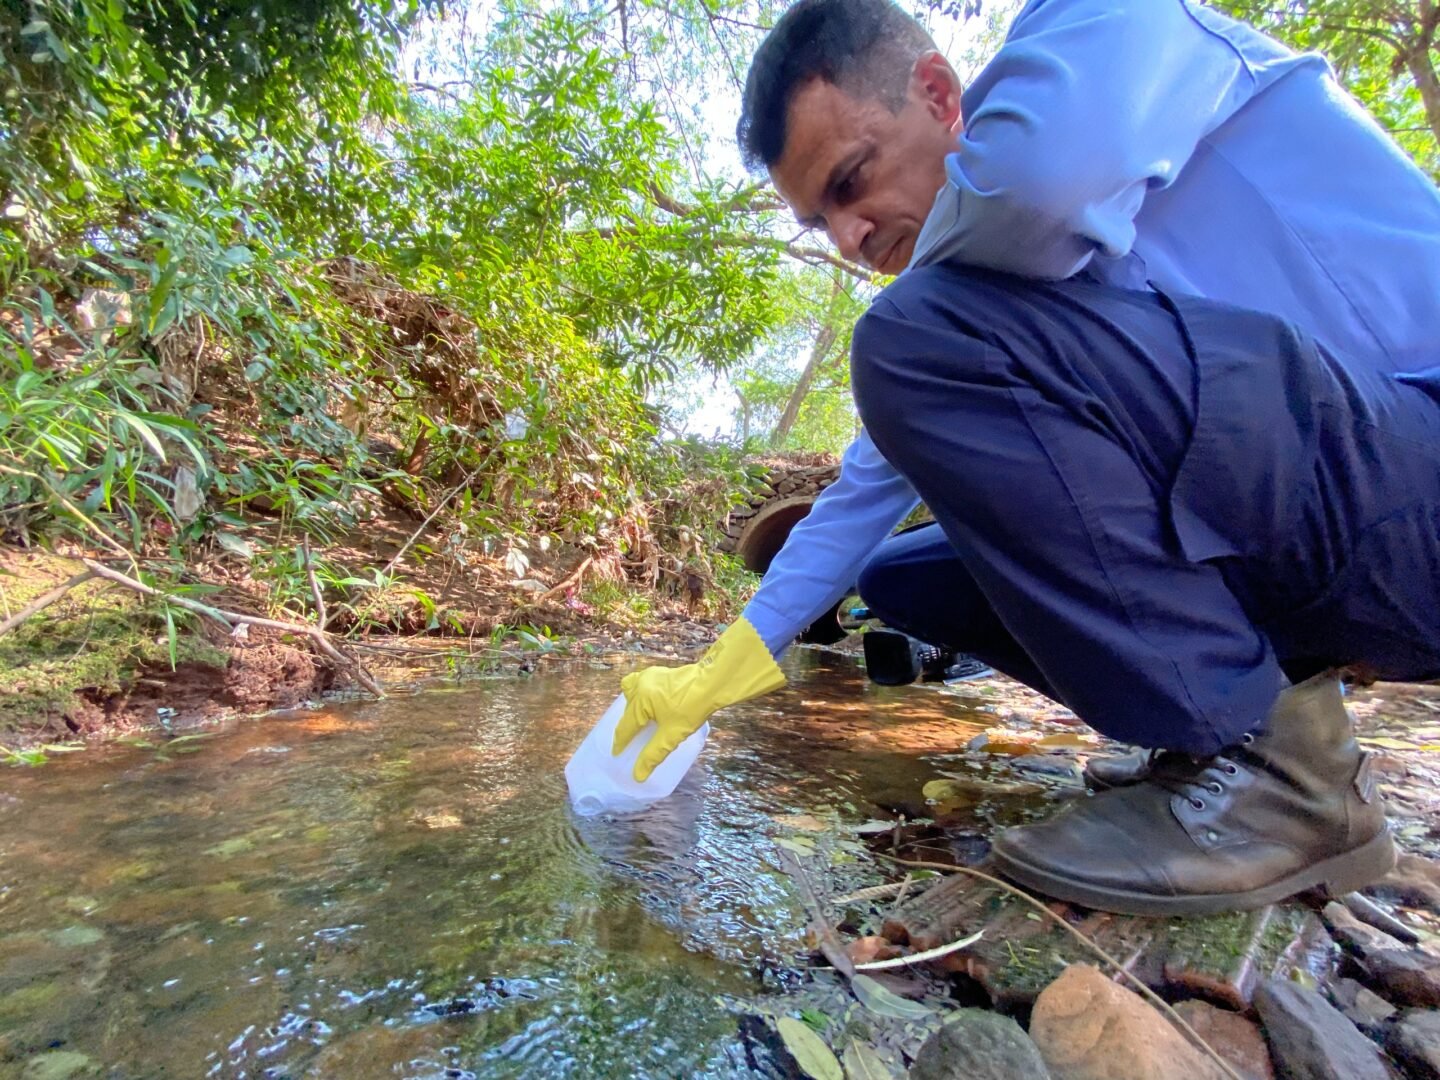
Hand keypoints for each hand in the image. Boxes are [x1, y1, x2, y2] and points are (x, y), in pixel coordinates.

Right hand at [612, 617, 784, 781]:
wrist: (712, 683)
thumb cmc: (693, 708)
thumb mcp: (672, 735)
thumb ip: (653, 754)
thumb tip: (638, 775)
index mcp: (640, 700)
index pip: (625, 726)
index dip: (620, 742)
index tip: (616, 753)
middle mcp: (640, 685)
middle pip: (627, 708)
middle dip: (627, 722)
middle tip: (633, 737)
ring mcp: (650, 676)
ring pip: (631, 692)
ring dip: (632, 705)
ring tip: (641, 719)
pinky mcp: (659, 672)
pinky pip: (642, 684)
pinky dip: (641, 694)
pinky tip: (653, 704)